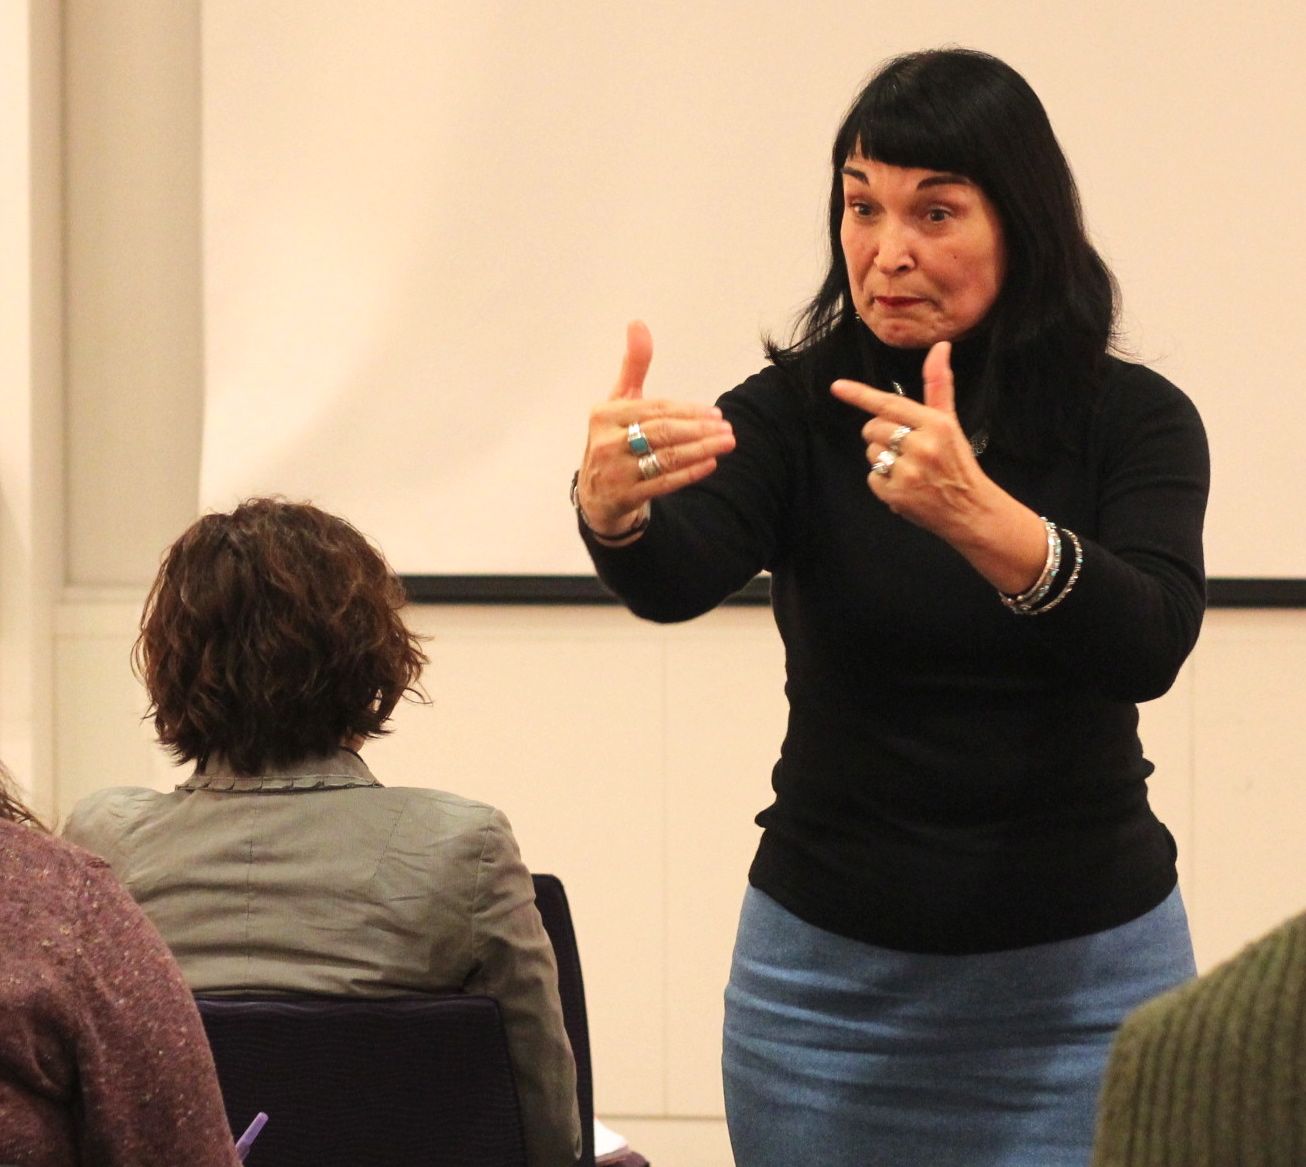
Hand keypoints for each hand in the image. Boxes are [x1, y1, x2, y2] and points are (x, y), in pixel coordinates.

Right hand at [576, 321, 735, 536]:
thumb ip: (633, 365)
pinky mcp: (624, 497)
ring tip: (726, 443)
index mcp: (605, 414)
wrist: (596, 494)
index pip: (655, 409)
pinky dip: (689, 473)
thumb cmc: (614, 439)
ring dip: (701, 449)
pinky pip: (663, 483)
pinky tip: (710, 463)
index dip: (687, 410)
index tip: (714, 413)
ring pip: (665, 457)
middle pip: (662, 432)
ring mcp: (614, 472)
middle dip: (699, 429)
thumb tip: (638, 324)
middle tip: (727, 428)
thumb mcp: (620, 402)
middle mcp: (606, 442)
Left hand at [830, 342, 985, 538]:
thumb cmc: (957, 462)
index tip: (837, 387)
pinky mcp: (897, 494)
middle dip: (882, 437)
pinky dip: (883, 483)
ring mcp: (909, 471)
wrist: (970, 509)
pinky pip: (872, 478)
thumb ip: (938, 385)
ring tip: (909, 469)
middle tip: (907, 449)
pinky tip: (905, 486)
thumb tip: (941, 346)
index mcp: (935, 423)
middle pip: (873, 429)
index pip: (889, 405)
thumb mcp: (950, 422)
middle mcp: (922, 445)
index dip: (860, 395)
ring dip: (883, 460)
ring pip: (871, 454)